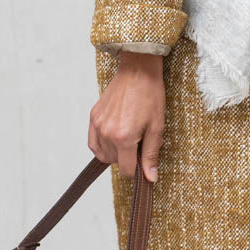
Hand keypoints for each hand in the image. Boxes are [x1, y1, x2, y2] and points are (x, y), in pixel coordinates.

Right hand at [89, 51, 165, 181]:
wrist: (138, 72)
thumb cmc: (150, 96)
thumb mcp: (157, 127)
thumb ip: (151, 154)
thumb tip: (150, 177)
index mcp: (124, 138)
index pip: (127, 170)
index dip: (138, 170)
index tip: (144, 160)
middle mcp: (107, 133)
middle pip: (115, 162)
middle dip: (128, 158)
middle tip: (139, 142)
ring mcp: (97, 125)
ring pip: (103, 155)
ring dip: (115, 153)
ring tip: (128, 138)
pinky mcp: (93, 117)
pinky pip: (93, 143)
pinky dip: (102, 146)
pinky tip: (114, 139)